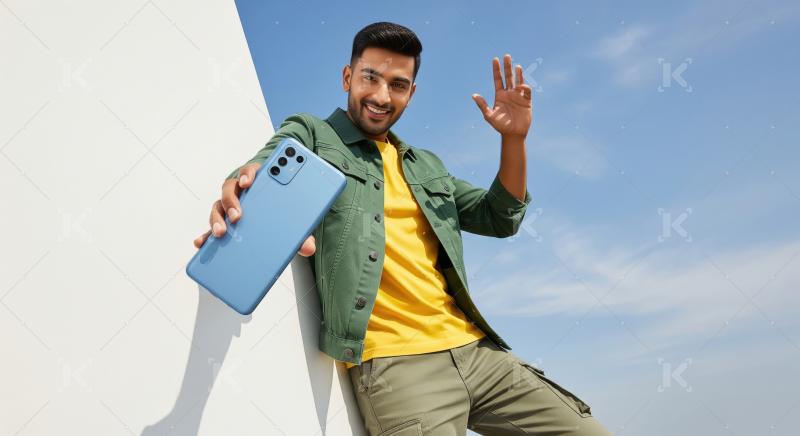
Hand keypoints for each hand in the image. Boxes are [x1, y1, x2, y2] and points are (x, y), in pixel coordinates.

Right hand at [193, 162, 316, 256]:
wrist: (277, 220)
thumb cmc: (284, 213)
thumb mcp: (295, 221)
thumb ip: (302, 232)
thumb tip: (308, 248)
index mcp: (259, 182)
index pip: (250, 171)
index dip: (247, 174)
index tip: (247, 182)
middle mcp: (240, 191)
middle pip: (230, 190)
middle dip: (232, 202)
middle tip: (238, 216)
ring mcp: (230, 206)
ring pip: (218, 208)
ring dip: (218, 219)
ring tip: (222, 232)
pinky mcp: (224, 223)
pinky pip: (212, 228)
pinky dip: (206, 236)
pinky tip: (202, 244)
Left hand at [472, 54, 532, 138]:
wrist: (513, 134)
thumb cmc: (500, 126)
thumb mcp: (489, 116)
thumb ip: (482, 105)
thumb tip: (473, 95)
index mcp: (500, 95)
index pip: (498, 79)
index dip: (496, 69)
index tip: (495, 59)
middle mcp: (509, 93)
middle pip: (508, 77)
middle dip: (507, 66)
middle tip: (507, 56)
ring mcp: (518, 96)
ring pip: (518, 81)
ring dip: (518, 73)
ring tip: (516, 65)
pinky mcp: (527, 101)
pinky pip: (526, 90)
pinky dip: (524, 86)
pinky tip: (521, 85)